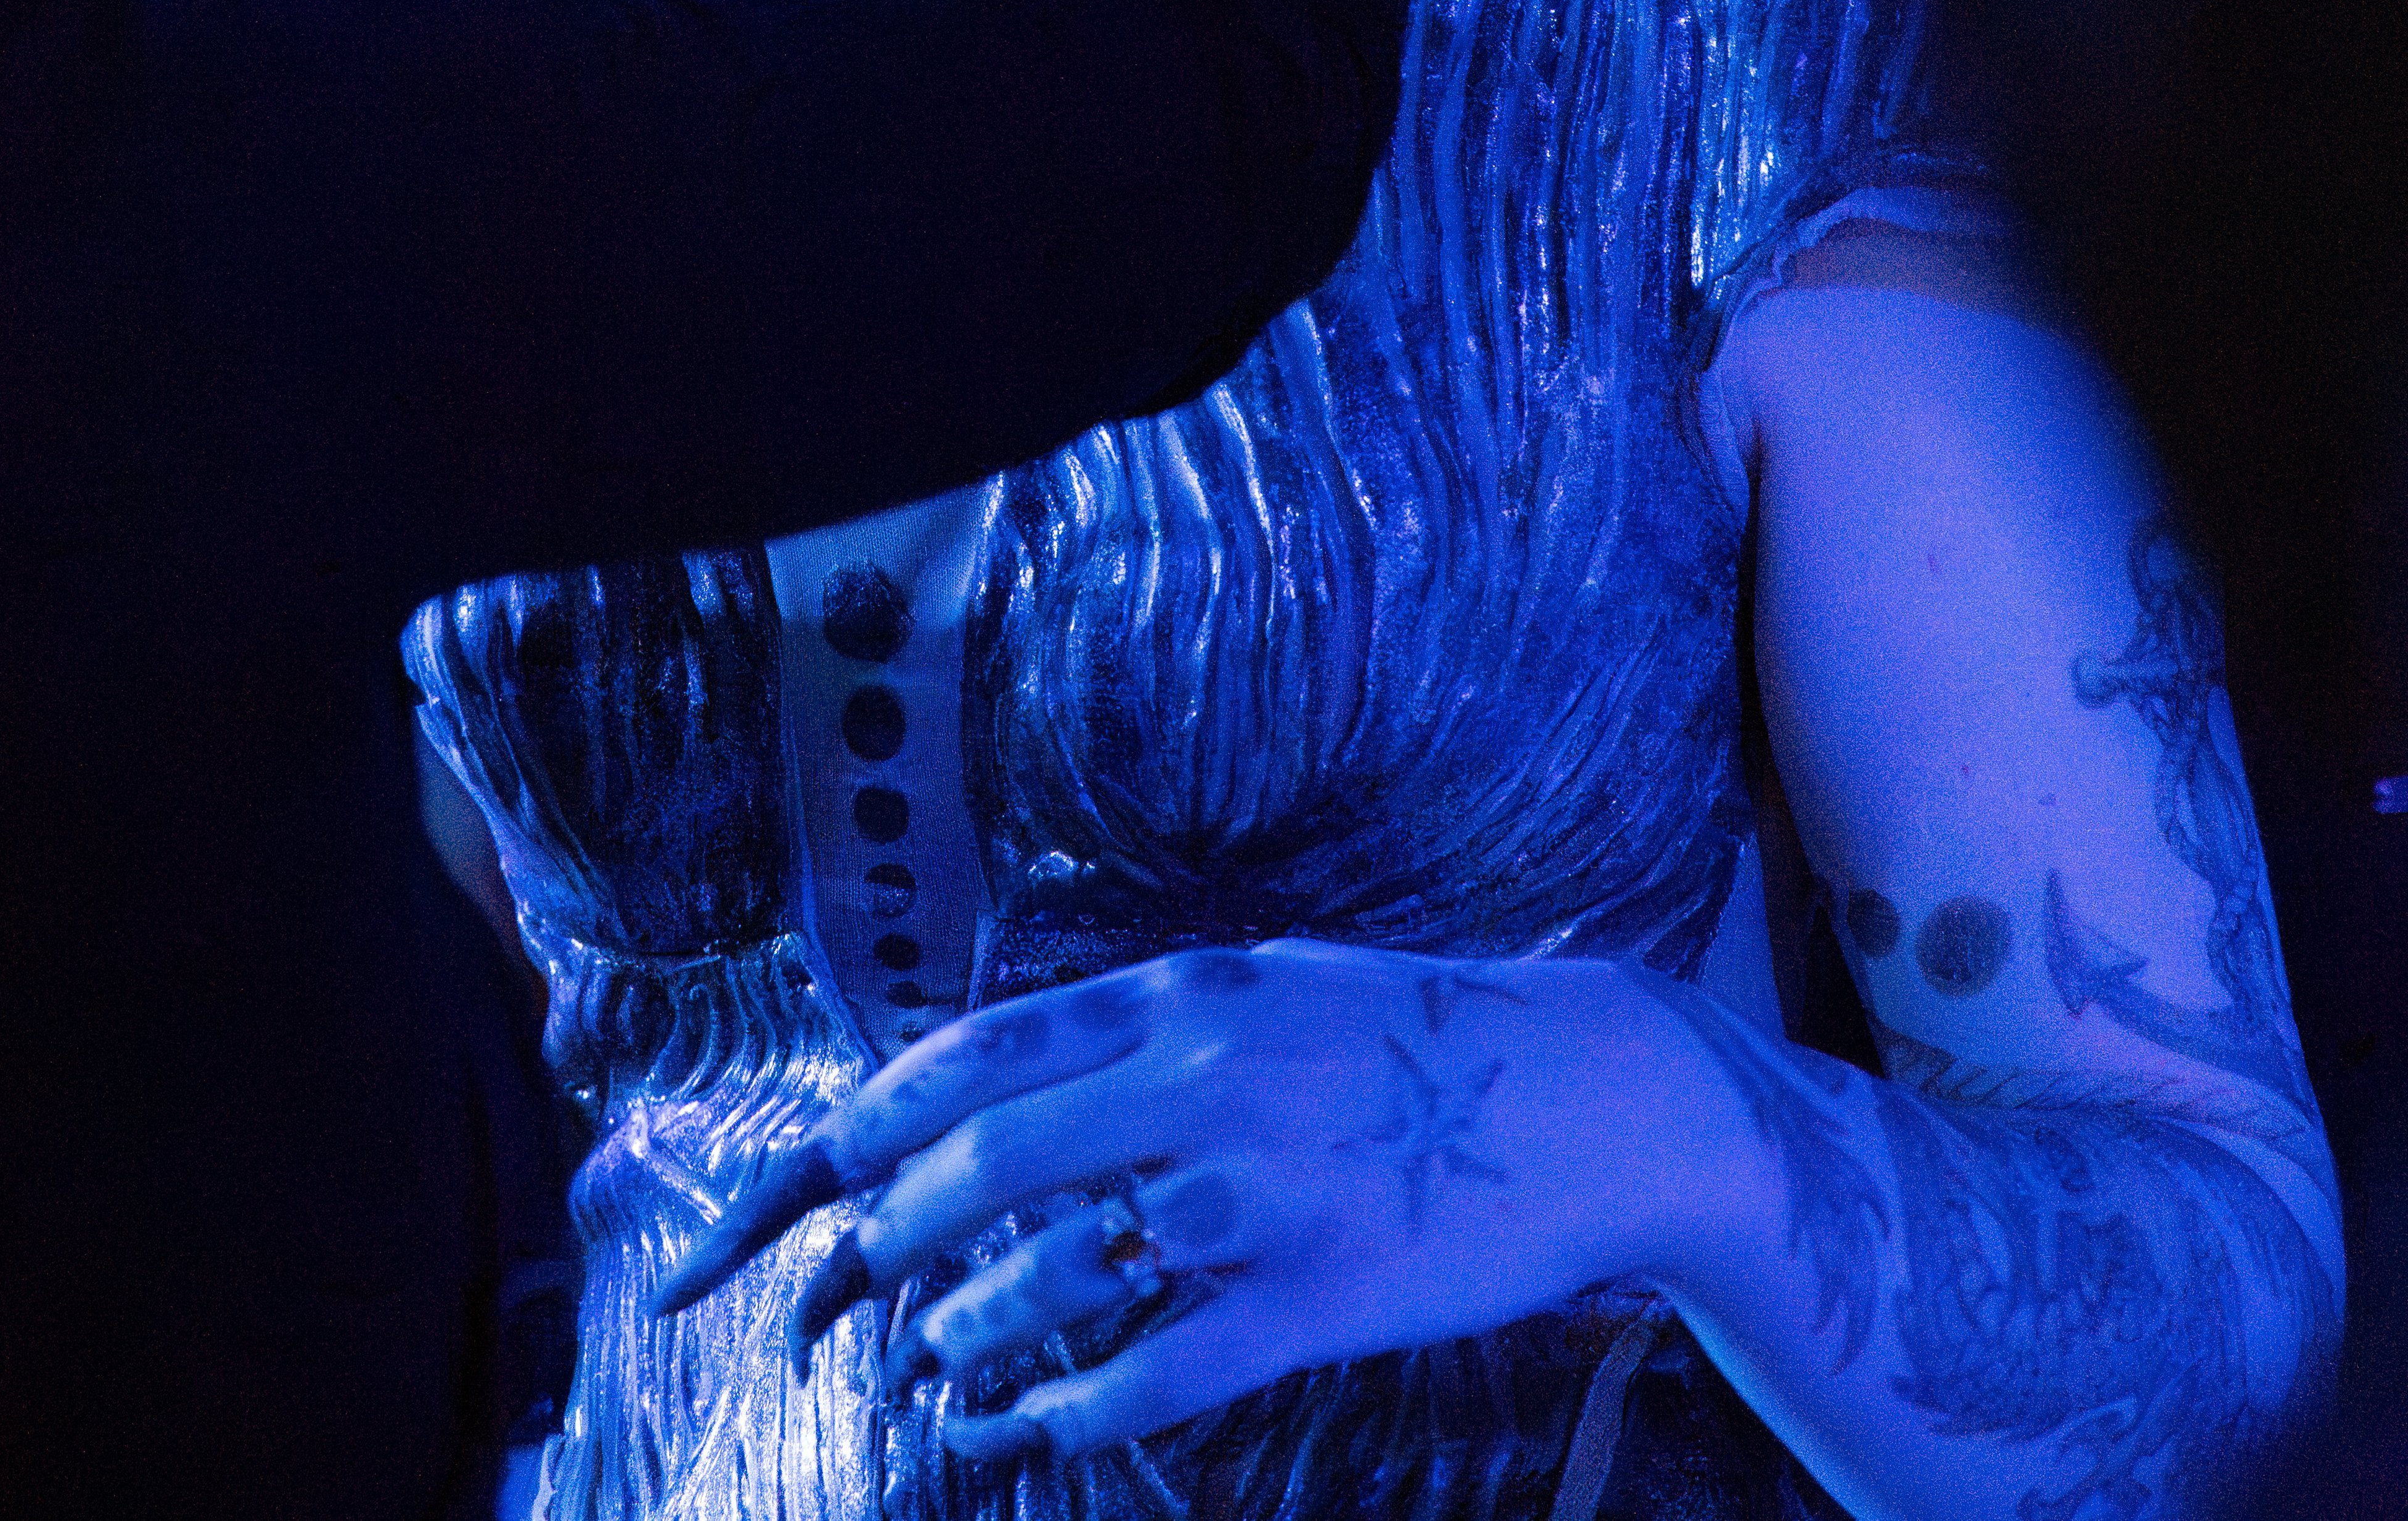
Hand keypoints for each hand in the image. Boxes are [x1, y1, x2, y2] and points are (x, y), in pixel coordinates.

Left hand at [656, 941, 1709, 1461]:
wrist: (1586, 1095)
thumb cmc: (1412, 1037)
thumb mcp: (1266, 983)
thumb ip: (1150, 1019)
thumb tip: (1018, 1060)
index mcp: (1187, 999)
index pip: (988, 1051)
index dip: (886, 1113)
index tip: (821, 1164)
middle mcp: (1205, 1084)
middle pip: (993, 1160)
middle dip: (895, 1228)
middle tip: (854, 1276)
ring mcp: (1257, 1198)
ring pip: (1058, 1273)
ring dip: (973, 1328)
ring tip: (939, 1358)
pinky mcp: (1313, 1299)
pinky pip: (1155, 1373)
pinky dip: (1069, 1409)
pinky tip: (1029, 1423)